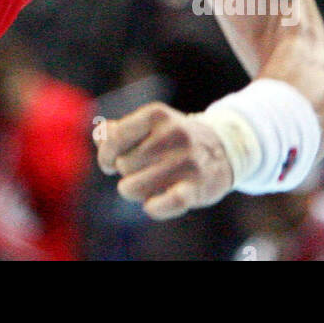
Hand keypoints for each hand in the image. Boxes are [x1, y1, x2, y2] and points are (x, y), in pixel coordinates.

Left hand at [95, 102, 234, 219]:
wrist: (224, 149)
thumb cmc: (173, 139)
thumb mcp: (149, 125)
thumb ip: (118, 130)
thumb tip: (99, 135)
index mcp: (156, 115)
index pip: (113, 138)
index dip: (106, 155)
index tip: (110, 162)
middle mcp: (173, 134)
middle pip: (123, 166)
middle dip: (128, 172)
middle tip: (146, 169)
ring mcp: (187, 161)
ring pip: (134, 187)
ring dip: (137, 191)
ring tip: (152, 184)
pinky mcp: (197, 187)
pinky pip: (165, 203)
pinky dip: (154, 207)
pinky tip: (153, 204)